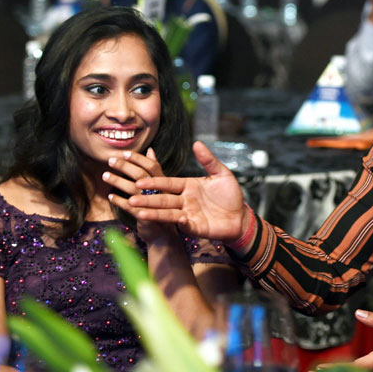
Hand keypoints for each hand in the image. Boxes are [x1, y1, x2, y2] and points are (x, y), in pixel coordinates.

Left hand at [103, 148, 173, 243]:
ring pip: (133, 190)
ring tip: (105, 175)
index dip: (139, 159)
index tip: (125, 153)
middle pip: (142, 176)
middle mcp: (161, 193)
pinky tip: (110, 196)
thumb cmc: (161, 207)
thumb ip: (155, 169)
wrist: (164, 234)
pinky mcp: (145, 217)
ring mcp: (153, 205)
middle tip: (110, 160)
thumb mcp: (161, 186)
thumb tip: (150, 150)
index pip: (152, 166)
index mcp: (165, 184)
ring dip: (118, 181)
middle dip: (125, 167)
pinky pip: (129, 207)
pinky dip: (118, 200)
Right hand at [111, 141, 247, 241]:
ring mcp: (188, 215)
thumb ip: (208, 160)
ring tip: (139, 212)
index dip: (154, 183)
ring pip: (168, 213)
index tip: (139, 181)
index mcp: (188, 186)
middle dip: (147, 199)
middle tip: (131, 198)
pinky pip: (185, 225)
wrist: (241, 216)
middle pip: (163, 199)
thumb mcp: (221, 174)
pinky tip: (176, 218)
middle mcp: (185, 200)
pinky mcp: (195, 227)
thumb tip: (197, 143)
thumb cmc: (230, 194)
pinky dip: (179, 222)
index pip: (168, 183)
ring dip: (154, 213)